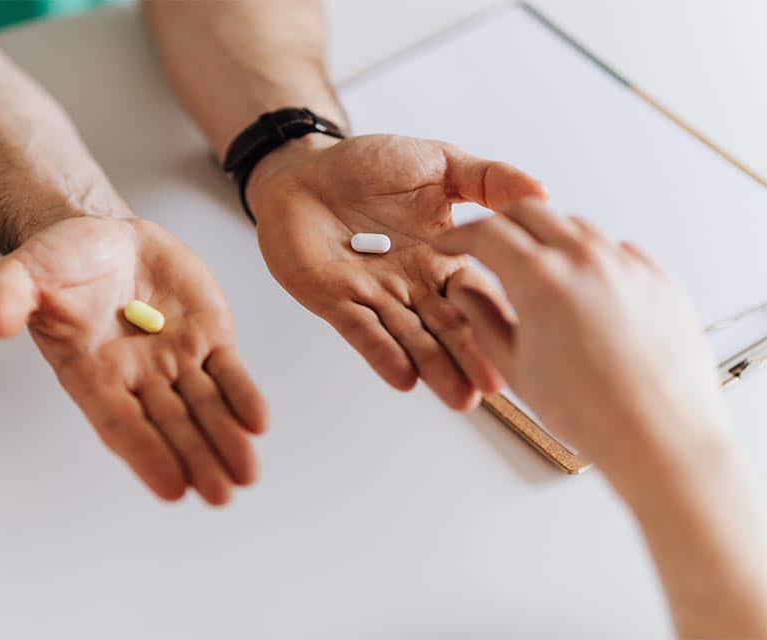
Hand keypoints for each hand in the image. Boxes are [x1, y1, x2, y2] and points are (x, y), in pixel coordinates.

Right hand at [0, 214, 267, 505]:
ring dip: (226, 440)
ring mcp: (176, 359)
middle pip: (170, 426)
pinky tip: (257, 422)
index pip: (119, 422)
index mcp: (91, 373)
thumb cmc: (63, 263)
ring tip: (246, 474)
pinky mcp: (208, 336)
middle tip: (220, 495)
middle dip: (196, 459)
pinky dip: (244, 396)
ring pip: (205, 407)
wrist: (106, 237)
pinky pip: (229, 372)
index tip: (172, 488)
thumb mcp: (27, 270)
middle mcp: (137, 376)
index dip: (146, 453)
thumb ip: (12, 294)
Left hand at [247, 134, 545, 409]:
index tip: (528, 344)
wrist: (303, 169)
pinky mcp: (334, 300)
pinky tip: (404, 377)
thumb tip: (542, 192)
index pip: (476, 295)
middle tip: (496, 388)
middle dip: (470, 357)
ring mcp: (373, 296)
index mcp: (441, 258)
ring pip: (409, 336)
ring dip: (433, 366)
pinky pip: (361, 330)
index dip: (498, 319)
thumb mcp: (438, 163)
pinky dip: (382, 353)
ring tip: (460, 397)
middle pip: (446, 327)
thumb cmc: (367, 165)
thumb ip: (487, 179)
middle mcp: (412, 285)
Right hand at [432, 199, 728, 471]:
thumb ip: (482, 320)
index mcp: (540, 279)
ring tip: (535, 265)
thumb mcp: (515, 367)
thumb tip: (464, 293)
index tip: (450, 242)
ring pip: (576, 226)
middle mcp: (585, 259)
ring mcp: (626, 265)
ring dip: (546, 234)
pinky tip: (583, 283)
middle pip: (531, 212)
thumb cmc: (591, 412)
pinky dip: (591, 255)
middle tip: (486, 241)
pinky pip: (617, 249)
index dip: (459, 235)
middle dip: (500, 221)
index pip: (487, 233)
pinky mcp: (657, 279)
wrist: (662, 436)